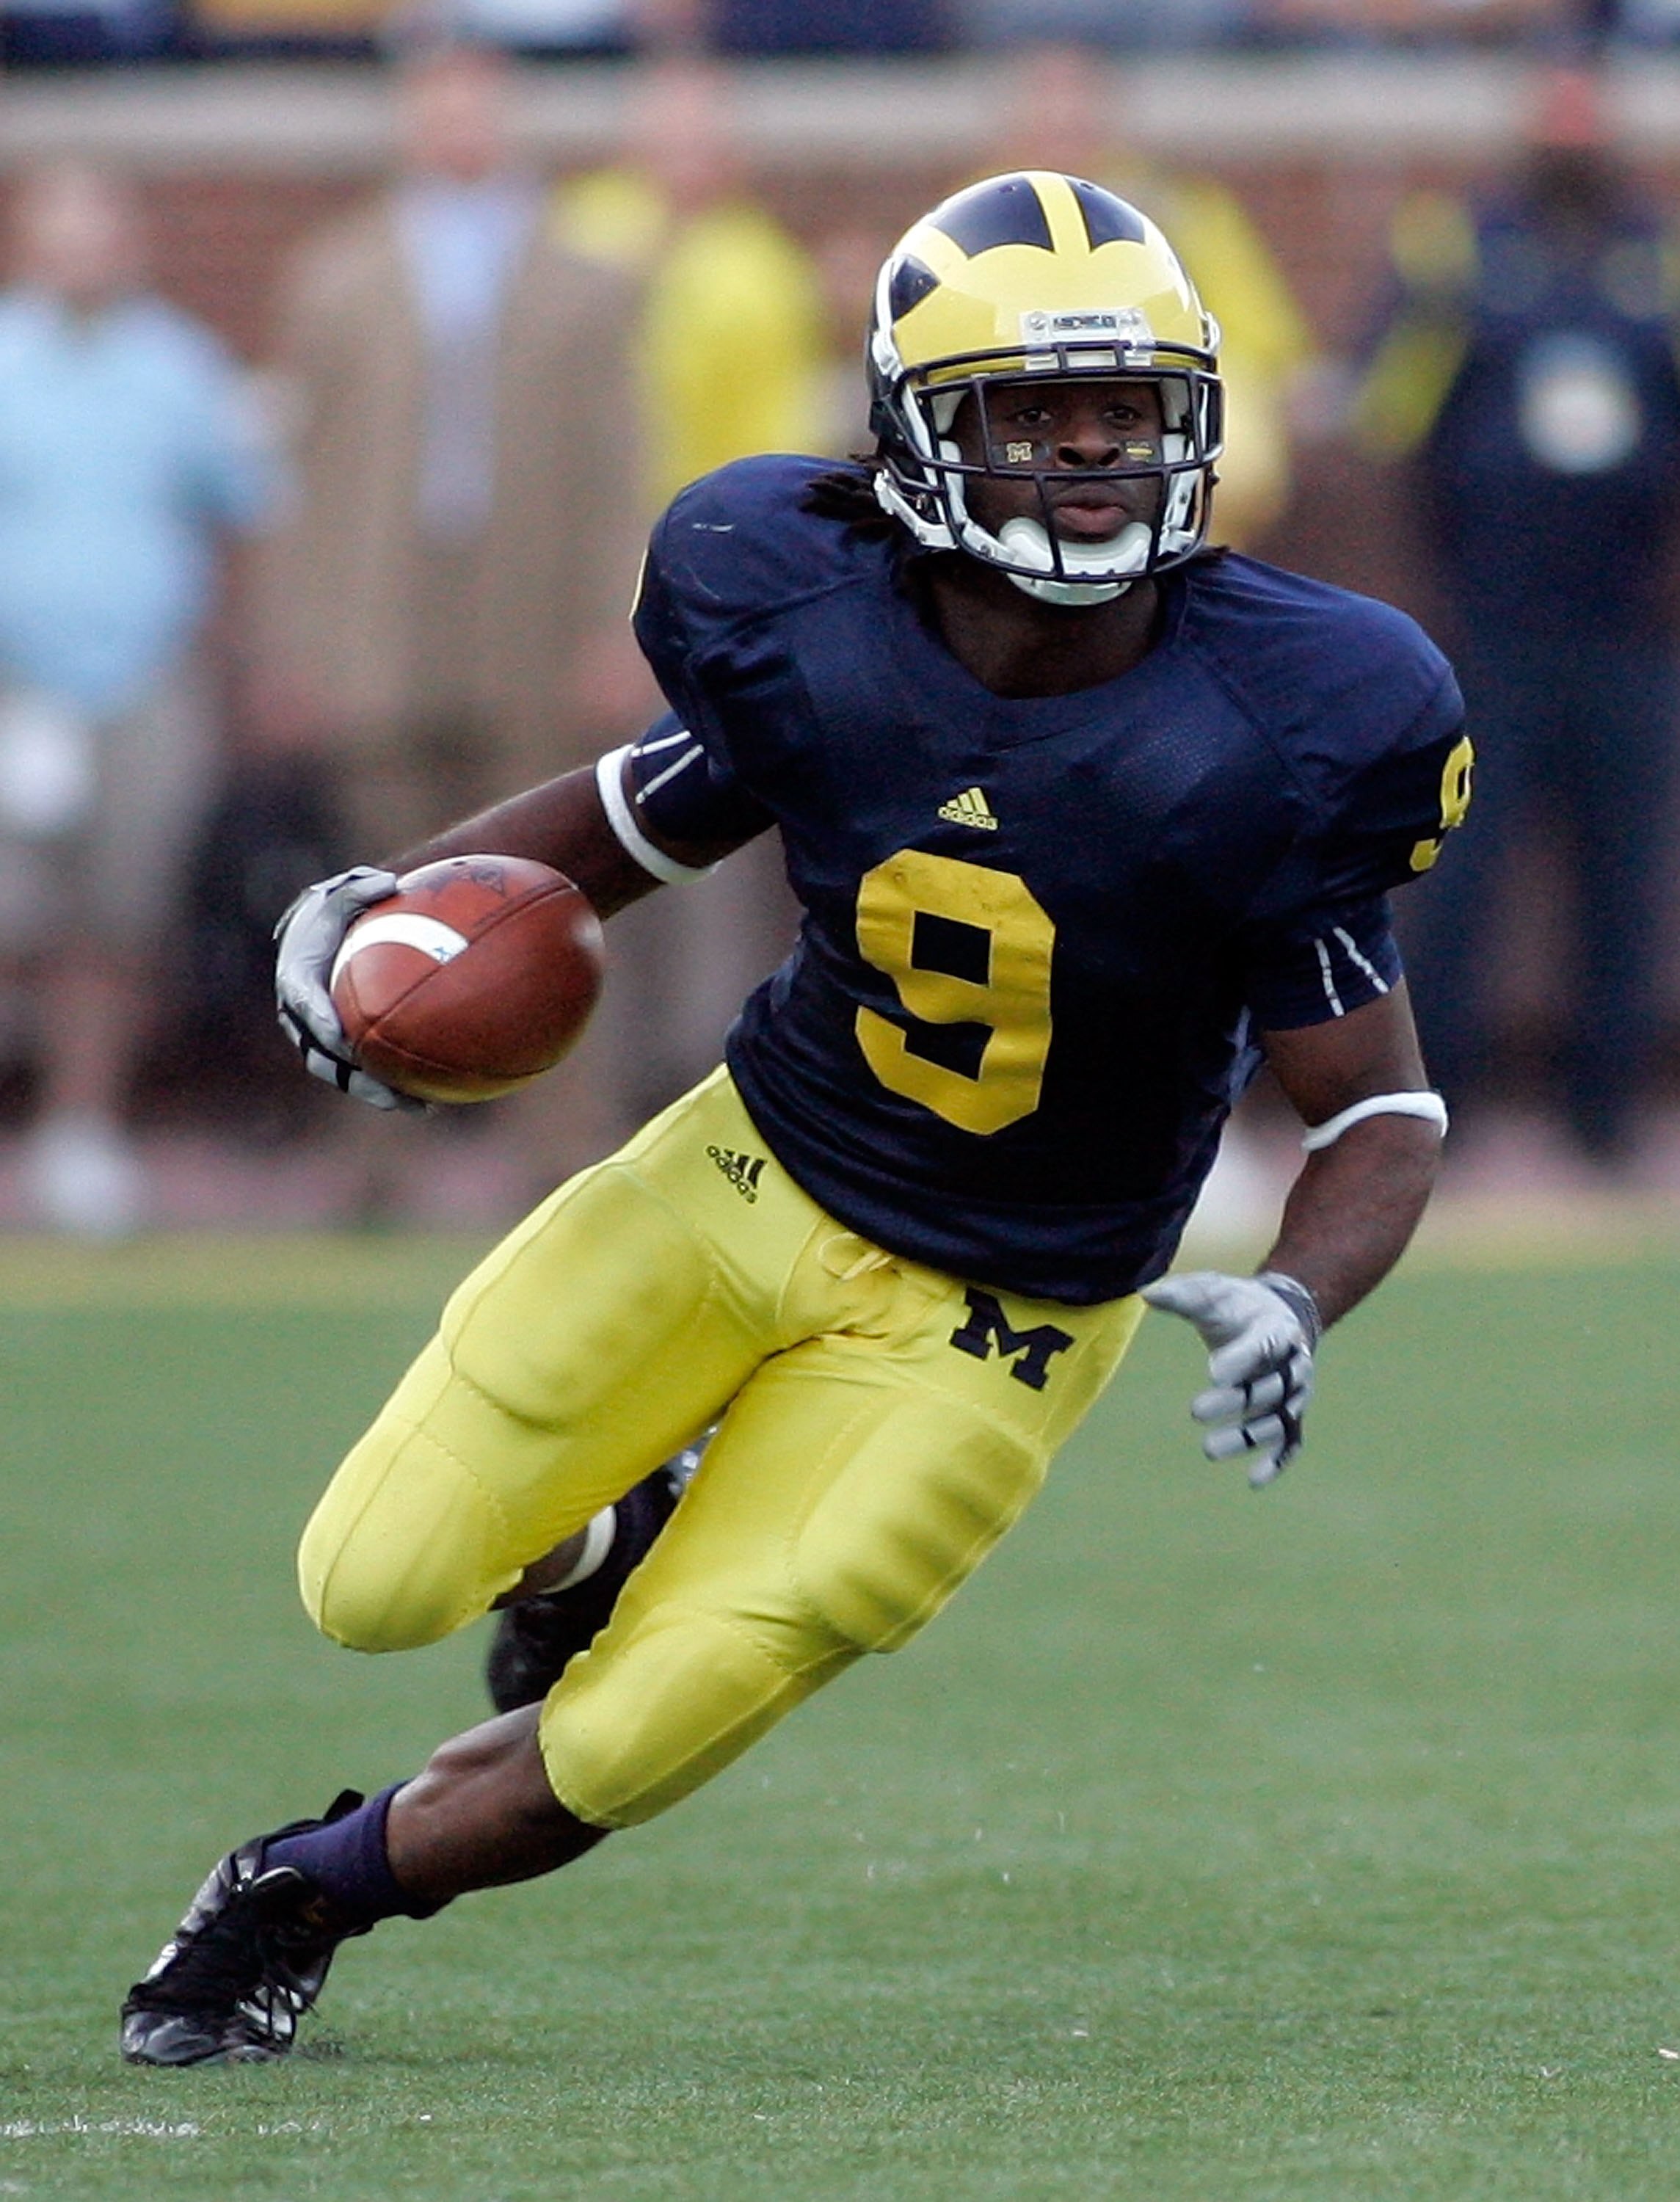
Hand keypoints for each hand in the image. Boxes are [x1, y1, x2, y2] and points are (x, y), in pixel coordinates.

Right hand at [273, 866, 422, 1111]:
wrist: (329, 932)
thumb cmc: (339, 910)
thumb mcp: (345, 891)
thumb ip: (359, 888)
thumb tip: (388, 882)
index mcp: (297, 981)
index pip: (305, 1006)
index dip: (321, 1024)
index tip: (343, 1039)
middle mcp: (304, 1019)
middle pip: (324, 1058)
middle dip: (355, 1077)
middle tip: (387, 1089)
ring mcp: (323, 1039)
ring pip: (347, 1075)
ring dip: (379, 1093)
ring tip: (418, 1106)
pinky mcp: (347, 1049)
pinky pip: (368, 1071)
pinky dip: (396, 1084)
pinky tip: (435, 1096)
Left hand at [1139, 1270, 1320, 1486]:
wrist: (1276, 1314)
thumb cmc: (1237, 1305)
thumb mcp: (1213, 1291)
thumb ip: (1184, 1294)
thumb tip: (1147, 1294)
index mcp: (1276, 1330)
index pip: (1263, 1345)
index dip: (1242, 1359)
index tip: (1212, 1372)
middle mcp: (1293, 1365)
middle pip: (1269, 1388)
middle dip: (1235, 1401)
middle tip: (1195, 1411)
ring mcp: (1294, 1394)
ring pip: (1278, 1420)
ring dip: (1247, 1437)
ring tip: (1209, 1450)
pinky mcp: (1290, 1416)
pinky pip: (1291, 1442)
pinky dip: (1277, 1461)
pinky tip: (1254, 1481)